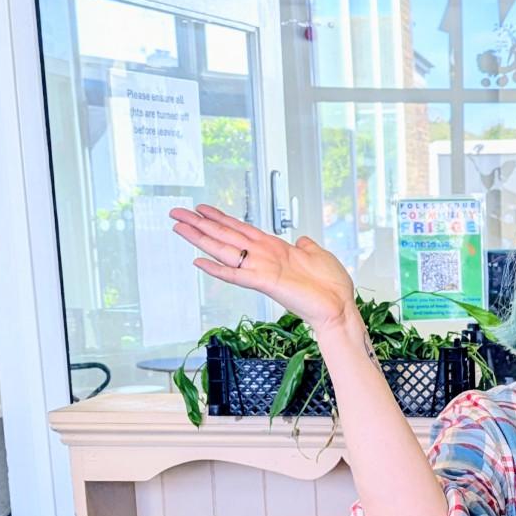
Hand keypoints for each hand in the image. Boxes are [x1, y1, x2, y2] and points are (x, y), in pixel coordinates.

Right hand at [169, 205, 355, 338]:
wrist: (339, 306)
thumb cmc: (331, 286)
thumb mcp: (318, 255)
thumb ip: (306, 246)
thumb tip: (301, 239)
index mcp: (273, 248)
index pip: (240, 230)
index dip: (220, 218)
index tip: (201, 208)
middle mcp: (263, 257)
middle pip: (224, 236)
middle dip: (199, 223)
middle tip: (176, 212)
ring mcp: (262, 269)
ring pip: (224, 251)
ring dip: (200, 238)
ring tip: (179, 227)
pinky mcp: (266, 282)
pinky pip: (237, 275)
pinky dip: (217, 269)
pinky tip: (199, 262)